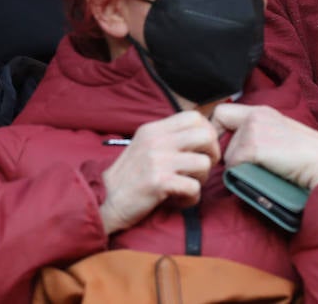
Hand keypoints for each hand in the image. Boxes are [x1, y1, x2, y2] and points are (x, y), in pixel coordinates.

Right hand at [98, 111, 219, 234]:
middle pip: (205, 135)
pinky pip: (194, 187)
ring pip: (204, 163)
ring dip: (202, 179)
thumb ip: (168, 138)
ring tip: (188, 186)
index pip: (194, 116)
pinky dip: (191, 198)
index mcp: (153, 129)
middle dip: (212, 154)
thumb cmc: (129, 177)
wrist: (105, 199)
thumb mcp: (145, 146)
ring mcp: (157, 160)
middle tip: (201, 169)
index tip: (202, 150)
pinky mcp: (158, 182)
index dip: (207, 133)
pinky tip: (180, 200)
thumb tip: (201, 135)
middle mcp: (156, 140)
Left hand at [212, 104, 317, 190]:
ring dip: (238, 164)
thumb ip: (261, 135)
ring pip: (227, 152)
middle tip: (240, 163)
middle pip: (218, 129)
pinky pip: (233, 165)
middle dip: (225, 148)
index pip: (222, 112)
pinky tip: (263, 175)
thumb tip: (238, 151)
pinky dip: (243, 174)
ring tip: (263, 170)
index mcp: (263, 111)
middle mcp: (255, 115)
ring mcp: (253, 129)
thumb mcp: (281, 137)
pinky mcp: (253, 146)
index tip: (225, 148)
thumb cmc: (311, 158)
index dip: (218, 131)